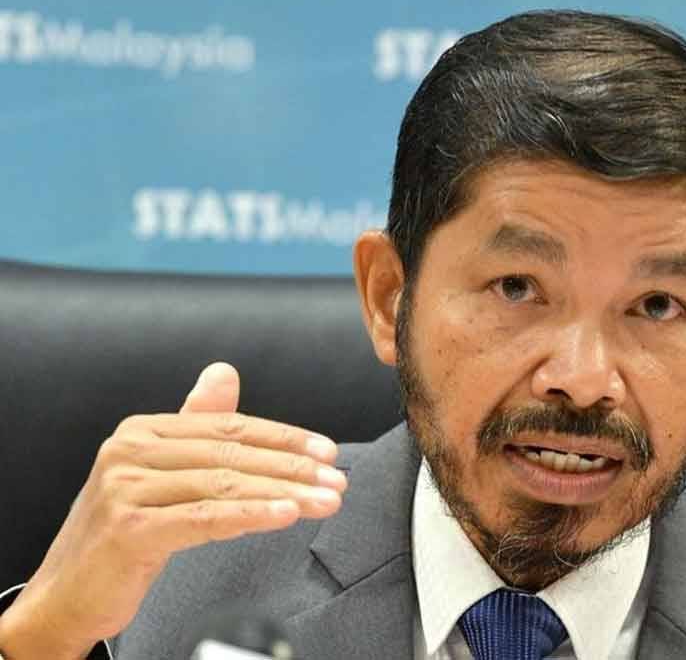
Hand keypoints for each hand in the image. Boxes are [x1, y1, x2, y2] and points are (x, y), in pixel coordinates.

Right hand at [0, 362, 346, 659]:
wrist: (67, 594)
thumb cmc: (125, 531)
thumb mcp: (160, 472)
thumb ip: (194, 424)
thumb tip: (224, 372)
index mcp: (142, 431)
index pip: (229, 427)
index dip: (284, 438)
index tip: (327, 451)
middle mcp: (129, 451)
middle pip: (232, 455)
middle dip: (293, 467)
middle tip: (337, 478)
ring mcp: (126, 489)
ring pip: (225, 485)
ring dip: (285, 492)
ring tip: (325, 500)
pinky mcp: (130, 529)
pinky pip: (205, 518)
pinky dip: (253, 515)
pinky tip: (287, 515)